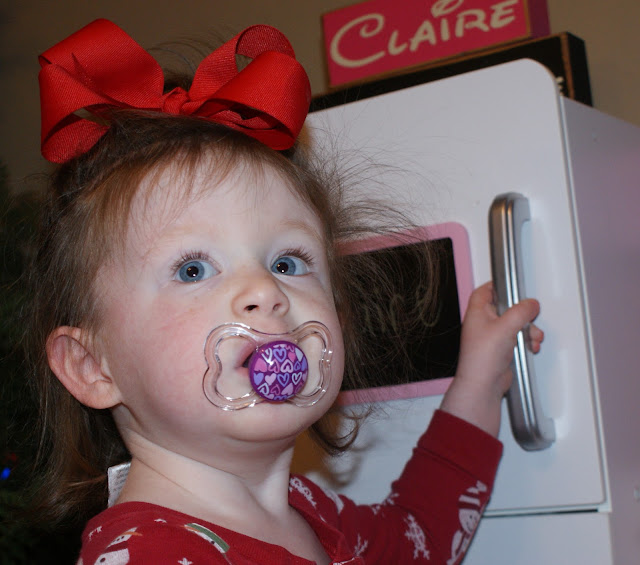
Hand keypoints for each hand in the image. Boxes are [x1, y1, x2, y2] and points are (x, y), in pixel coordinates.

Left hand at [439, 281, 542, 436]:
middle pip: (505, 307)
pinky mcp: (501, 349)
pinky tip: (531, 347)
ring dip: (528, 330)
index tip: (511, 284)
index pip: (485, 291)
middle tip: (530, 316)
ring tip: (532, 337)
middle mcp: (483, 323)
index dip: (497, 285)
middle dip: (522, 313)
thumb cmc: (482, 358)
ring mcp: (492, 337)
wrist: (483, 385)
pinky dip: (527, 341)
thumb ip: (521, 312)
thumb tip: (531, 304)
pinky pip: (518, 339)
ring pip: (515, 324)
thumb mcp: (505, 327)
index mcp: (477, 312)